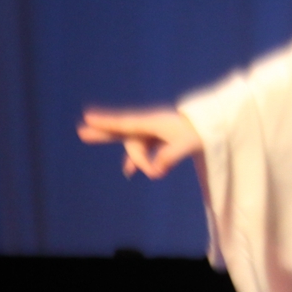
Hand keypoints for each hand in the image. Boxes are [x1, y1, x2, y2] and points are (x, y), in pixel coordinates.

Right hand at [77, 105, 200, 180]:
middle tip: (81, 131)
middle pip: (120, 130)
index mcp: (152, 122)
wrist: (210, 124)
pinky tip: (128, 173)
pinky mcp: (156, 139)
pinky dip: (137, 161)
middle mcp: (148, 125)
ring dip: (142, 162)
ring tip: (157, 171)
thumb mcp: (188, 143)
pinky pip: (142, 151)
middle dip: (101, 133)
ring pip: (137, 149)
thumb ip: (171, 156)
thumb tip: (155, 170)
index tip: (88, 117)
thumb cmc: (199, 131)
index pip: (124, 123)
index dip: (106, 122)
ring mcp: (151, 132)